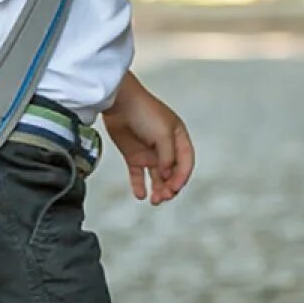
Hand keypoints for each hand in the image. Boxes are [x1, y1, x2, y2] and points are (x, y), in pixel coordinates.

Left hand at [102, 73, 194, 205]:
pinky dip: (139, 186)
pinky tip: (140, 195)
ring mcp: (149, 152)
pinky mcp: (133, 155)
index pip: (186, 163)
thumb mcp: (163, 133)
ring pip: (157, 177)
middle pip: (172, 173)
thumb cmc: (144, 112)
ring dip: (158, 189)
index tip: (174, 187)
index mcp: (178, 138)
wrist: (118, 102)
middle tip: (163, 197)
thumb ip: (167, 156)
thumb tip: (167, 175)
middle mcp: (166, 147)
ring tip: (154, 200)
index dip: (182, 178)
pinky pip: (138, 175)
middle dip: (170, 187)